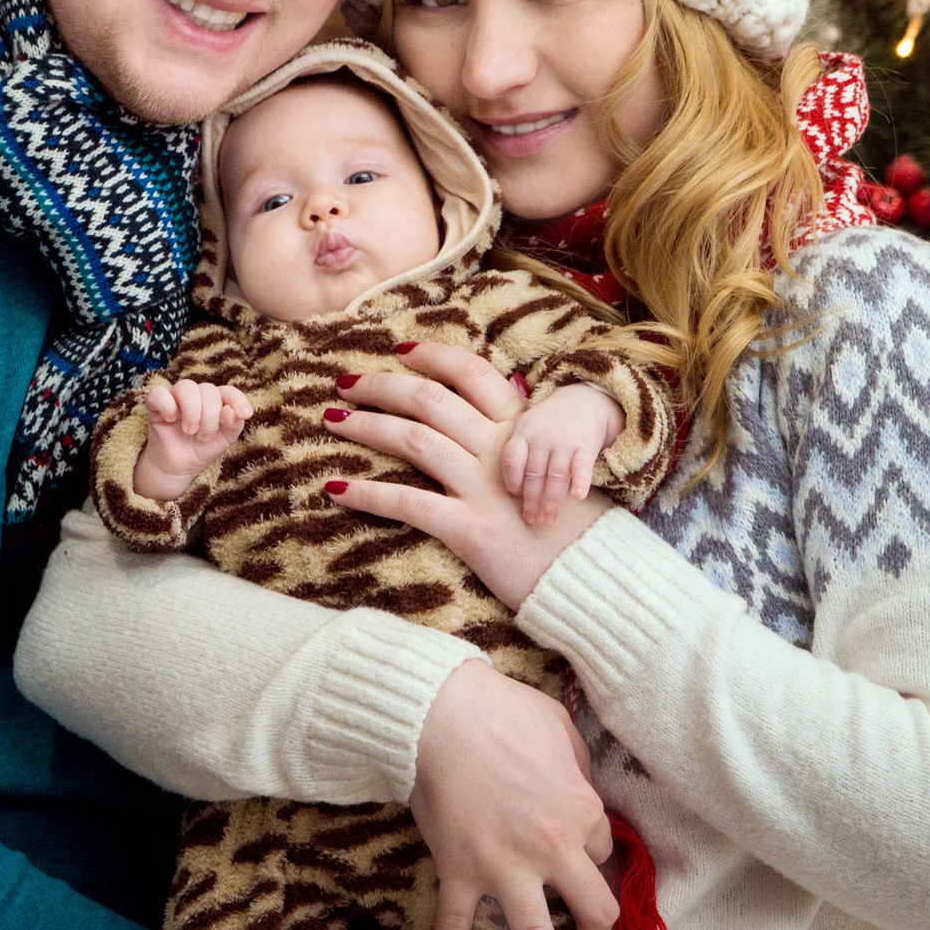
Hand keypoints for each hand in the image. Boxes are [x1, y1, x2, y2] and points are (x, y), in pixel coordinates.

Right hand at [136, 378, 249, 500]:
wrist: (180, 466)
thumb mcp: (225, 438)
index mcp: (216, 399)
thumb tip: (230, 411)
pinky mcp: (155, 403)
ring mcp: (175, 396)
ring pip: (186, 387)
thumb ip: (234, 424)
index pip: (228, 391)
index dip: (237, 400)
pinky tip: (171, 419)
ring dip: (192, 413)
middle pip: (208, 391)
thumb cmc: (203, 448)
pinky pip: (159, 393)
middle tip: (204, 437)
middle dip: (210, 418)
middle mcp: (197, 393)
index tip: (245, 415)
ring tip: (189, 431)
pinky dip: (168, 406)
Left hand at [321, 344, 610, 608]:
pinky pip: (407, 503)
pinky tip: (336, 489)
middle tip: (347, 383)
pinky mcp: (471, 530)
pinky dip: (367, 494)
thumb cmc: (577, 528)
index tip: (401, 350)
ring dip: (365, 426)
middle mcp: (500, 451)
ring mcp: (485, 489)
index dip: (433, 356)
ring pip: (413, 439)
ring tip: (332, 420)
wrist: (597, 578)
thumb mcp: (559, 469)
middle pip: (430, 399)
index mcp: (521, 431)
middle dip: (382, 386)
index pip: (472, 374)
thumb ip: (525, 441)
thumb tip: (505, 410)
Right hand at [410, 659, 617, 929]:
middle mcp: (552, 849)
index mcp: (582, 811)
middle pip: (594, 909)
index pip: (600, 851)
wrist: (439, 711)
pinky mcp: (459, 870)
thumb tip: (576, 783)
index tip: (575, 854)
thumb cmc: (501, 709)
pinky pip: (455, 924)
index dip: (589, 854)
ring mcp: (505, 867)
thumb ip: (576, 764)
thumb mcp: (559, 727)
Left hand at [500, 386, 619, 527]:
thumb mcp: (526, 429)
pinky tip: (578, 497)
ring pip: (556, 475)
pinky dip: (581, 481)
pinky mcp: (586, 444)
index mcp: (522, 433)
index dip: (512, 480)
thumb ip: (517, 455)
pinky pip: (582, 465)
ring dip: (552, 500)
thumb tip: (507, 493)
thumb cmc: (548, 424)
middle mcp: (541, 437)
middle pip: (533, 473)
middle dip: (532, 500)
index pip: (511, 458)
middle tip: (532, 520)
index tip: (514, 499)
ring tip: (549, 521)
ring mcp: (563, 440)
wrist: (584, 400)